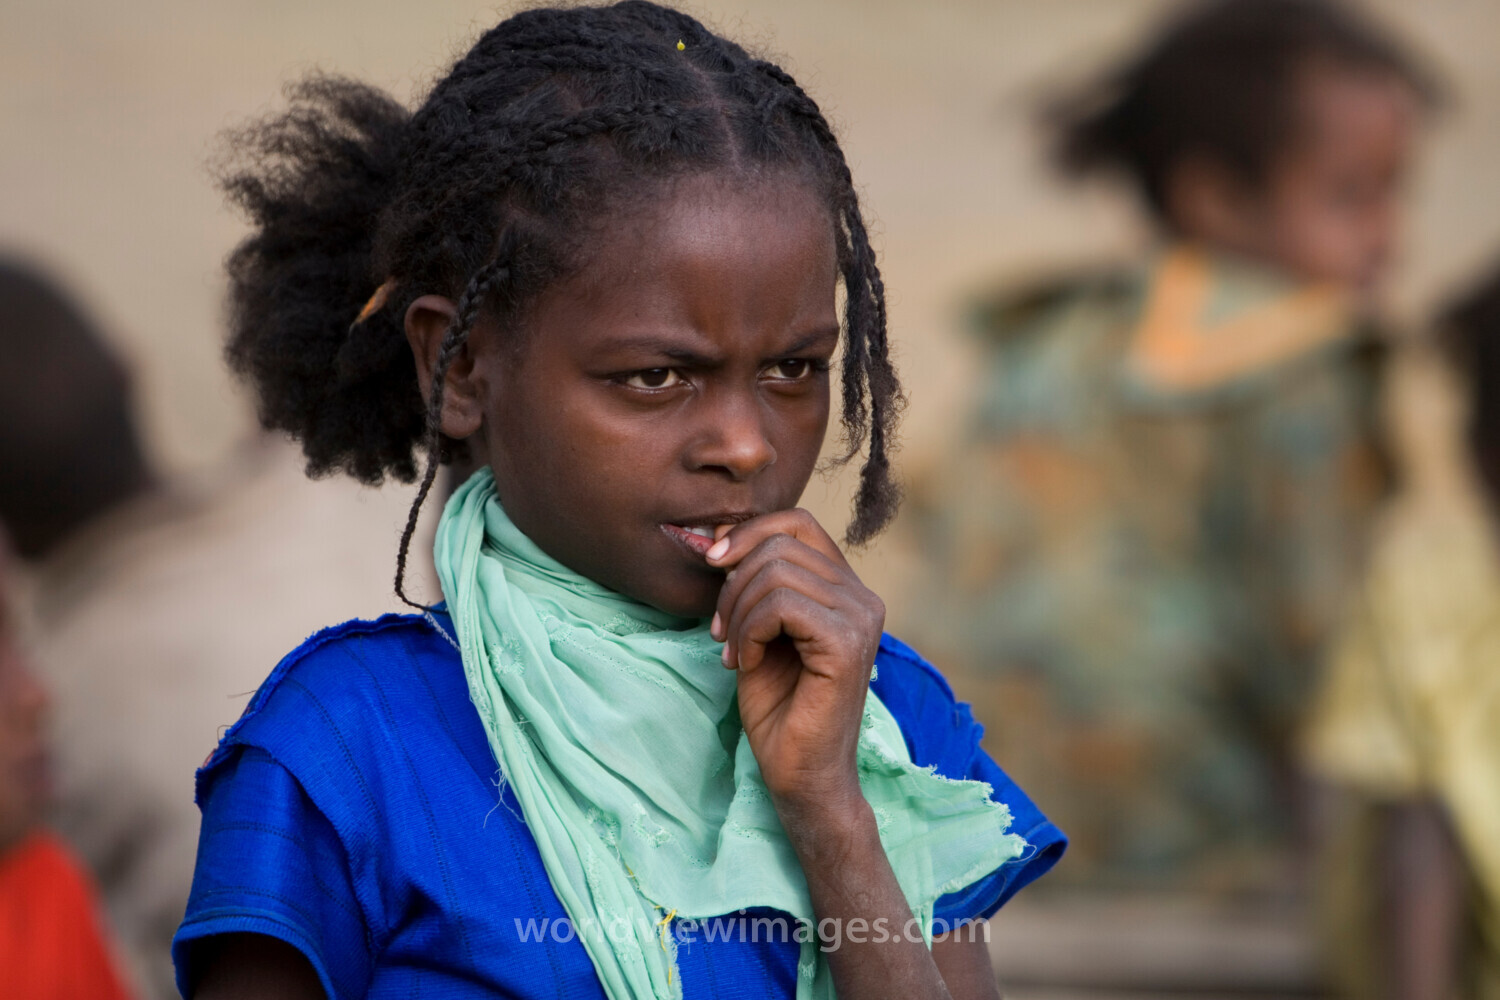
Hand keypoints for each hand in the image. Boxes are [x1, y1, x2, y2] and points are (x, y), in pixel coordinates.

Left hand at [706, 508, 884, 817]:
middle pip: (781, 544)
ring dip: (738, 613)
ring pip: (775, 573)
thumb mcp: (758, 627)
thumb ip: (752, 580)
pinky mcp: (846, 643)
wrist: (799, 773)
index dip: (748, 533)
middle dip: (734, 583)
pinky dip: (749, 631)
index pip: (798, 523)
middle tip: (721, 632)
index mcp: (847, 588)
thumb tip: (718, 534)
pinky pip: (780, 605)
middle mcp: (863, 597)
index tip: (713, 565)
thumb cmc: (778, 706)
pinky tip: (748, 664)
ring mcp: (861, 618)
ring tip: (735, 653)